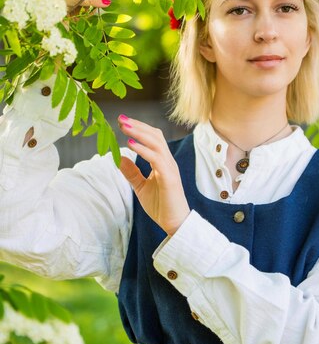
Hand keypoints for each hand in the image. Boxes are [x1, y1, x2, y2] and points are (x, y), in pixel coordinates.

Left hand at [118, 116, 190, 236]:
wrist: (174, 224)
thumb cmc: (161, 206)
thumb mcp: (141, 187)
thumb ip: (132, 172)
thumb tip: (118, 158)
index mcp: (162, 162)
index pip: (153, 138)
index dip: (139, 128)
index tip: (122, 121)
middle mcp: (168, 161)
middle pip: (155, 135)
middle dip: (138, 126)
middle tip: (120, 119)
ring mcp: (170, 168)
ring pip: (156, 143)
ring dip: (139, 133)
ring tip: (123, 127)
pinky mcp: (169, 178)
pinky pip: (156, 159)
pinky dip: (143, 150)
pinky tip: (130, 145)